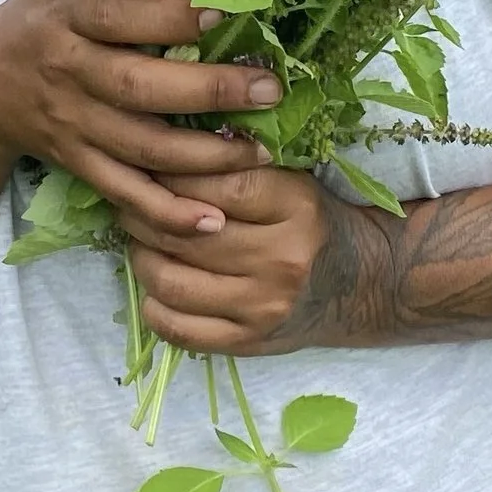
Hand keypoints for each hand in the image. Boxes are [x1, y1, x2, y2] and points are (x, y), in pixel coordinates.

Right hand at [0, 0, 276, 247]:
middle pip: (139, 87)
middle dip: (210, 90)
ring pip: (141, 146)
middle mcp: (68, 68)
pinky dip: (167, 213)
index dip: (171, 17)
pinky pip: (125, 193)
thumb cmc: (45, 13)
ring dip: (205, 155)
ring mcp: (73, 123)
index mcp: (68, 11)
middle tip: (268, 88)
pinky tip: (214, 220)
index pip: (120, 15)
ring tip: (259, 149)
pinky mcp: (78, 164)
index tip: (225, 12)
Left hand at [126, 161, 355, 355]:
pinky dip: (154, 304)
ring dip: (142, 256)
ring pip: (173, 281)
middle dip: (145, 214)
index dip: (172, 176)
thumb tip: (167, 149)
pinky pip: (179, 329)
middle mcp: (281, 260)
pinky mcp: (248, 342)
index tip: (150, 166)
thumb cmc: (314, 221)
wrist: (361, 284)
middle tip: (130, 201)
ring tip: (142, 240)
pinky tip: (157, 284)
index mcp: (296, 207)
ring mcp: (263, 307)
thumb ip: (239, 166)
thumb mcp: (293, 181)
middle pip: (187, 235)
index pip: (217, 188)